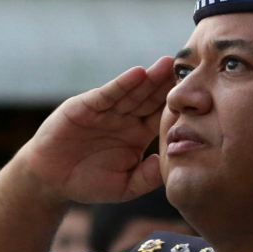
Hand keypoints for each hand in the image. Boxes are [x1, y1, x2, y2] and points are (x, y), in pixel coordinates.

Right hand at [20, 58, 177, 204]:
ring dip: (150, 78)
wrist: (49, 180)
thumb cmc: (87, 183)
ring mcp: (106, 110)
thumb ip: (146, 177)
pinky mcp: (86, 106)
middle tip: (192, 71)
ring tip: (167, 64)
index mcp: (138, 134)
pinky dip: (122, 84)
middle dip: (168, 85)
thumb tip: (167, 163)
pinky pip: (107, 93)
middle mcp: (125, 118)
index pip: (162, 116)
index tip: (203, 98)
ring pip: (132, 92)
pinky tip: (138, 74)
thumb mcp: (123, 187)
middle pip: (151, 98)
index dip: (179, 107)